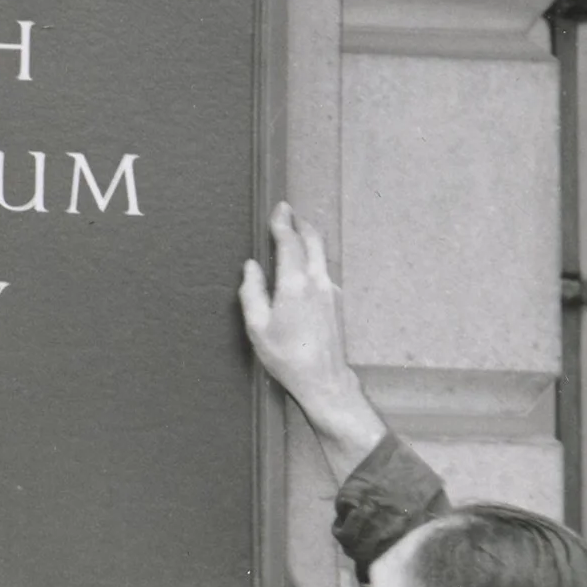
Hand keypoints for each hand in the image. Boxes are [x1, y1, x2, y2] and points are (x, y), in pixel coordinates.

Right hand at [238, 200, 385, 477]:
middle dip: (301, 224)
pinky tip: (305, 265)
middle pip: (313, 241)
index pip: (289, 243)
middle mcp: (317, 281)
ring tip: (297, 234)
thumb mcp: (257, 327)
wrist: (323, 378)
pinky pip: (323, 269)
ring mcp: (330, 290)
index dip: (282, 224)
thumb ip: (252, 293)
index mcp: (294, 284)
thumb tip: (251, 268)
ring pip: (321, 253)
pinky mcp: (335, 301)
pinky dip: (313, 258)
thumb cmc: (285, 357)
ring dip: (309, 239)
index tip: (279, 208)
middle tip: (290, 214)